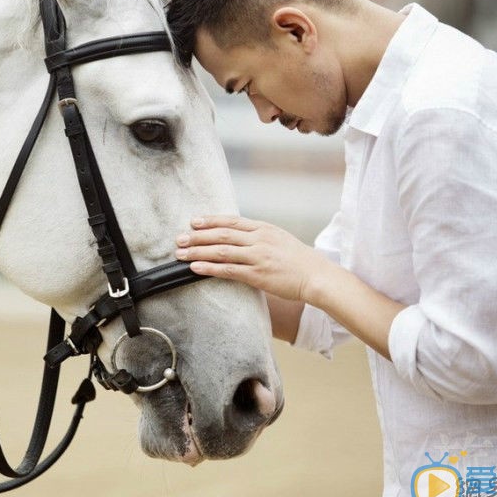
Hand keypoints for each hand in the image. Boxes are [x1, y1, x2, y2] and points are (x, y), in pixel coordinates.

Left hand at [174, 215, 331, 303]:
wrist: (317, 276)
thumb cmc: (299, 260)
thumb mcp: (279, 239)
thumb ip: (259, 235)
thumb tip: (238, 236)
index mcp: (263, 228)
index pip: (231, 221)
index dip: (210, 220)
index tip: (193, 221)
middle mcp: (259, 239)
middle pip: (221, 234)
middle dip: (197, 236)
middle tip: (179, 238)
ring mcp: (258, 257)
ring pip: (221, 251)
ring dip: (197, 251)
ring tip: (180, 253)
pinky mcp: (257, 275)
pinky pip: (228, 270)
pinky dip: (209, 269)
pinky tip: (195, 268)